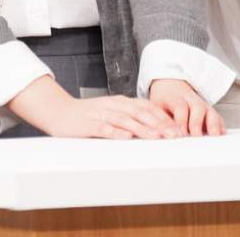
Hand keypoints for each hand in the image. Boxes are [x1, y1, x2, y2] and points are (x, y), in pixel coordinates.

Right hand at [7, 76, 182, 138]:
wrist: (59, 111)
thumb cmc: (87, 116)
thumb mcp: (112, 113)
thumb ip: (130, 118)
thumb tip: (155, 129)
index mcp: (121, 102)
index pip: (147, 108)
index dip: (164, 118)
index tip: (179, 130)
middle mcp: (114, 105)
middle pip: (140, 113)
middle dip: (160, 124)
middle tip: (175, 136)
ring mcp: (101, 113)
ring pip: (126, 120)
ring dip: (143, 128)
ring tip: (157, 137)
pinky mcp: (88, 124)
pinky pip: (104, 128)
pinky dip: (116, 132)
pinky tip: (126, 138)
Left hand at [149, 79, 224, 135]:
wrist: (171, 86)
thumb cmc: (163, 100)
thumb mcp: (156, 106)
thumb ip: (160, 121)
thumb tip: (161, 137)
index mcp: (175, 97)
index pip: (180, 107)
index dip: (181, 121)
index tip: (180, 134)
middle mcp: (191, 100)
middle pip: (197, 108)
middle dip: (197, 124)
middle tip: (195, 139)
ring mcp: (202, 104)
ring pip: (210, 112)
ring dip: (212, 126)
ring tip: (212, 138)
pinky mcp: (210, 111)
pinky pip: (218, 119)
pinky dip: (220, 128)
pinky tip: (219, 137)